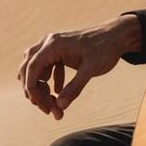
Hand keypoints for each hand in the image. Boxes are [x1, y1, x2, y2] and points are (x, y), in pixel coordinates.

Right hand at [18, 15, 141, 118]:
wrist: (116, 36)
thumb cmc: (105, 49)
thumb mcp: (91, 69)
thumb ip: (75, 87)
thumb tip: (61, 107)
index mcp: (53, 44)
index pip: (32, 67)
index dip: (31, 87)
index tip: (40, 105)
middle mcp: (48, 43)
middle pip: (29, 68)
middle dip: (35, 91)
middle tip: (47, 109)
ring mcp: (52, 46)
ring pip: (35, 69)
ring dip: (41, 87)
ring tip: (53, 104)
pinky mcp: (58, 51)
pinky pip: (46, 68)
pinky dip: (50, 82)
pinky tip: (59, 93)